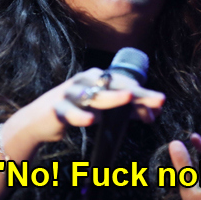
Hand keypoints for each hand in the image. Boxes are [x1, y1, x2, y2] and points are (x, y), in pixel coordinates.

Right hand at [6, 68, 164, 151]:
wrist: (39, 120)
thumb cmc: (76, 111)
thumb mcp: (103, 110)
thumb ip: (127, 111)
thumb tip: (154, 114)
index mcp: (98, 78)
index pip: (126, 83)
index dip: (144, 95)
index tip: (161, 103)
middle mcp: (86, 81)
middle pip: (115, 86)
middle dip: (137, 93)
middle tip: (157, 99)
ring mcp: (70, 93)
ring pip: (94, 95)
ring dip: (112, 97)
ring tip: (128, 97)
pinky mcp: (57, 108)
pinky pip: (69, 112)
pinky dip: (79, 116)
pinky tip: (89, 121)